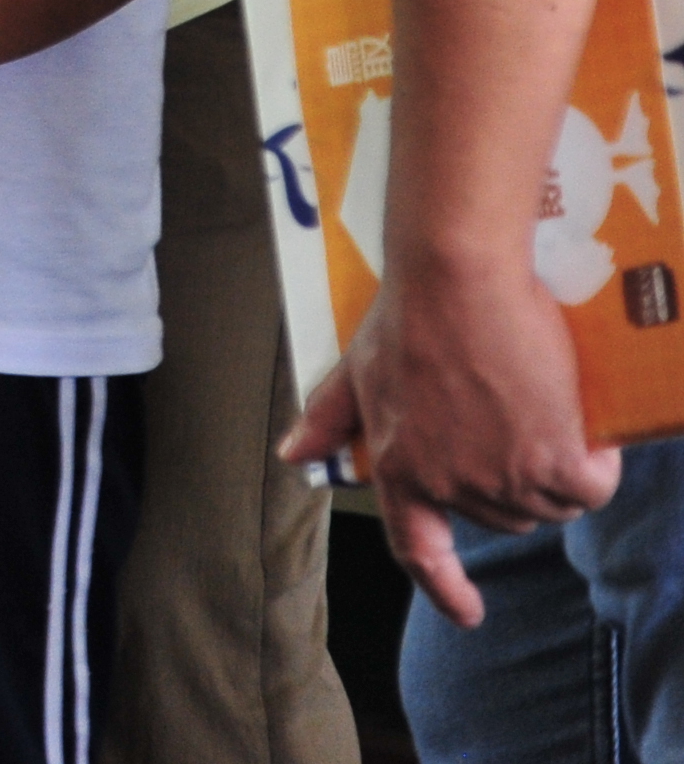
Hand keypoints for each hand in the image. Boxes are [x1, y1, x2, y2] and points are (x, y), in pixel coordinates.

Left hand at [284, 253, 621, 621]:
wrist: (457, 278)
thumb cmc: (406, 315)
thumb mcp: (355, 370)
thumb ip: (330, 418)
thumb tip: (294, 455)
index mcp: (398, 468)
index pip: (416, 549)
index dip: (442, 588)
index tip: (467, 614)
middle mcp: (447, 483)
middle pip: (501, 518)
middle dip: (515, 487)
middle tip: (517, 429)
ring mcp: (499, 476)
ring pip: (549, 506)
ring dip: (560, 478)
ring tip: (552, 421)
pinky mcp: (550, 457)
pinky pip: (589, 489)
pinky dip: (598, 468)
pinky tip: (593, 436)